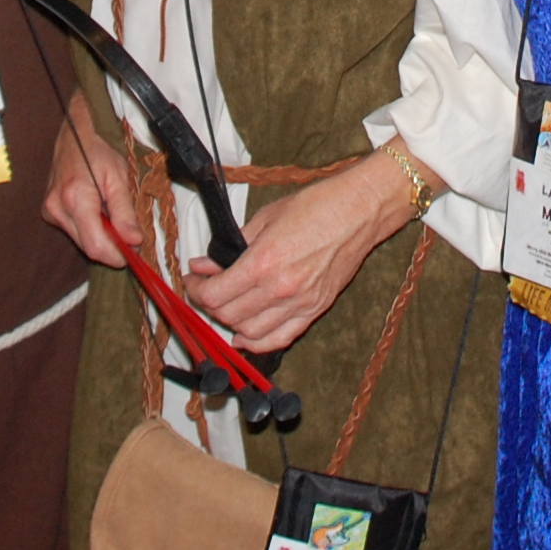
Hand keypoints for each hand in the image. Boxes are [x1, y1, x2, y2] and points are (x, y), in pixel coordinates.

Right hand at [42, 114, 144, 266]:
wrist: (74, 133)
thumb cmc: (98, 150)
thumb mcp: (119, 176)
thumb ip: (125, 211)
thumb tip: (134, 241)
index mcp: (75, 198)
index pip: (96, 246)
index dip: (117, 255)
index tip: (135, 251)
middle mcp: (57, 208)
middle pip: (88, 248)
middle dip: (112, 246)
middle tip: (129, 234)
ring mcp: (50, 211)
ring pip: (81, 242)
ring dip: (101, 237)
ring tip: (113, 215)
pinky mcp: (49, 212)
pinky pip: (74, 232)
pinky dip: (90, 228)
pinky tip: (98, 210)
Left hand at [184, 152, 418, 351]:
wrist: (358, 212)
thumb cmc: (316, 207)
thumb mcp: (265, 218)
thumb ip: (233, 246)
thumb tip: (204, 264)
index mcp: (264, 261)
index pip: (216, 294)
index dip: (196, 290)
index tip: (192, 281)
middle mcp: (280, 288)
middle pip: (229, 315)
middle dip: (209, 304)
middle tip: (205, 289)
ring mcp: (300, 303)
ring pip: (250, 333)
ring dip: (230, 323)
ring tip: (225, 307)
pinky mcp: (315, 310)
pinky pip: (280, 339)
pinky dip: (257, 343)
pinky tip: (244, 335)